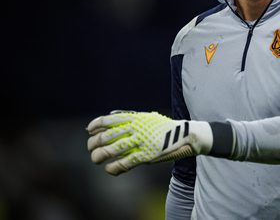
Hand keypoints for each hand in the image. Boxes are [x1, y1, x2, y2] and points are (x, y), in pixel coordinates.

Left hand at [87, 111, 212, 175]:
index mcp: (135, 118)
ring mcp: (141, 142)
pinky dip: (113, 168)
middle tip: (92, 149)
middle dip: (93, 144)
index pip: (107, 121)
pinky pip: (124, 164)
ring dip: (99, 157)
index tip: (90, 132)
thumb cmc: (163, 127)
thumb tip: (110, 116)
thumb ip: (130, 117)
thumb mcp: (147, 117)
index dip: (94, 126)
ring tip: (96, 159)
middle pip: (105, 137)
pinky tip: (110, 169)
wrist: (184, 136)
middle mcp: (136, 129)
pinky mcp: (146, 156)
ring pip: (111, 151)